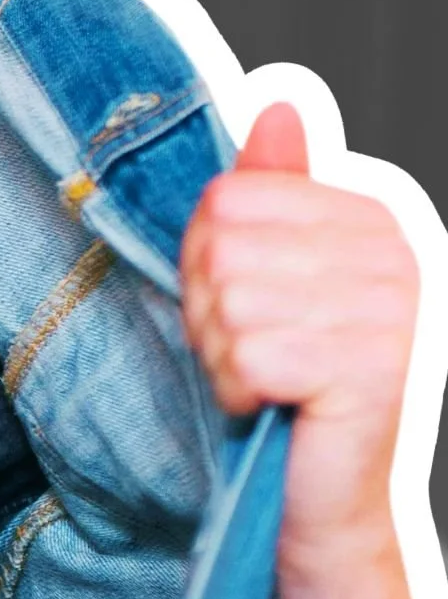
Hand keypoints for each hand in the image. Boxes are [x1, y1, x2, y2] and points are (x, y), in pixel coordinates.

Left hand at [180, 101, 421, 571]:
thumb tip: (280, 103)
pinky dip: (238, 388)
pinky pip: (247, 355)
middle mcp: (394, 255)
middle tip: (249, 351)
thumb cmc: (289, 377)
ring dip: (222, 352)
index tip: (242, 304)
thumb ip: (274, 188)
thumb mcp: (270, 271)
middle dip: (209, 309)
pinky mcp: (369, 370)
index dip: (204, 259)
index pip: (227, 198)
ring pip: (229, 302)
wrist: (328, 495)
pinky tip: (272, 405)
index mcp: (370, 219)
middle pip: (222, 247)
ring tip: (262, 379)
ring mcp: (389, 312)